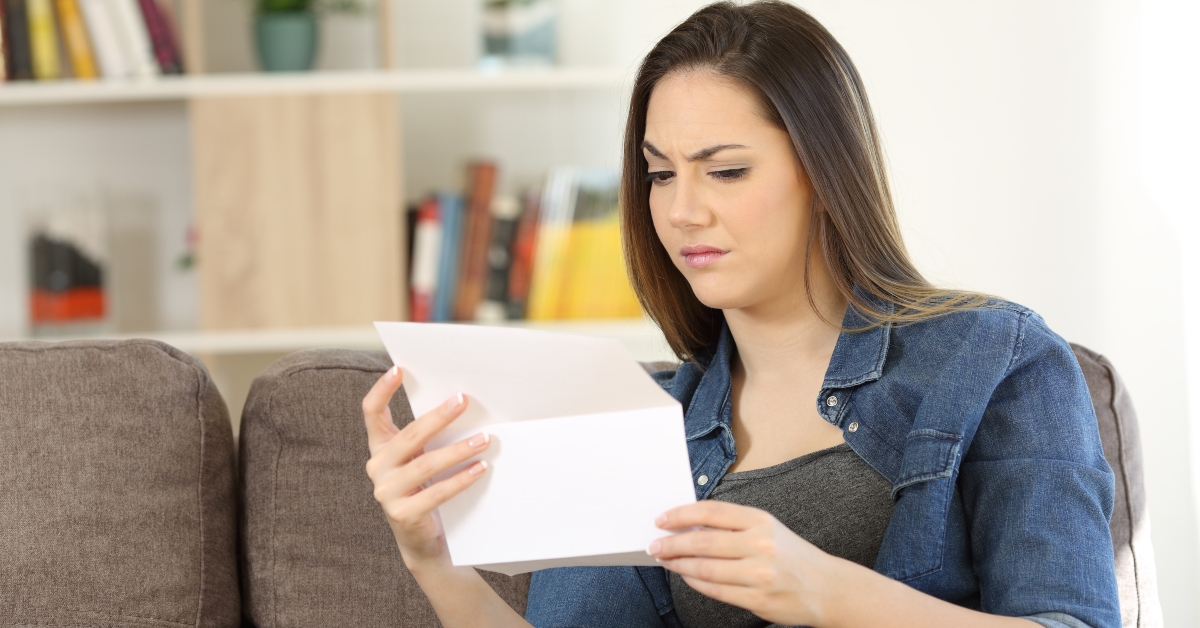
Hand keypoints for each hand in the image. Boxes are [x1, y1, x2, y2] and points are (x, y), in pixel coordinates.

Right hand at [363, 366, 491, 567]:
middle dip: (439, 416)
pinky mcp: (403, 514)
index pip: (372, 413)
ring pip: (425, 464)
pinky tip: (481, 468)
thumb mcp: (422, 460)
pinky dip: (461, 479)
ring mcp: (386, 493)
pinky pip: (436, 492)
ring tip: (485, 439)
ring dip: (458, 449)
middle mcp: (377, 468)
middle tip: (463, 400)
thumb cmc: (427, 490)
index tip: (398, 369)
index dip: (382, 390)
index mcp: (380, 448)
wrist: (423, 541)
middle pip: (409, 435)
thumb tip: (460, 402)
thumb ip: (428, 438)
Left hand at [648, 501, 837, 626]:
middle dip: (672, 543)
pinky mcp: (757, 599)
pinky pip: (715, 590)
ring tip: (665, 560)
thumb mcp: (767, 530)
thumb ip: (733, 526)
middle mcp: (761, 544)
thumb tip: (688, 526)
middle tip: (654, 545)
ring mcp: (759, 574)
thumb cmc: (790, 556)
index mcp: (761, 521)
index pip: (712, 512)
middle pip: (703, 541)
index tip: (661, 519)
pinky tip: (686, 575)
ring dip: (678, 564)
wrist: (826, 588)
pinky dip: (695, 582)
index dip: (681, 514)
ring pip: (705, 568)